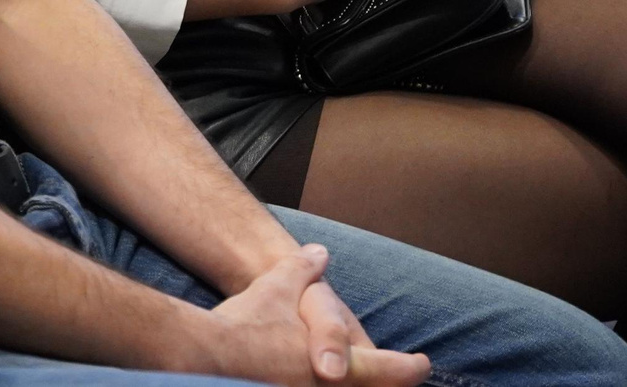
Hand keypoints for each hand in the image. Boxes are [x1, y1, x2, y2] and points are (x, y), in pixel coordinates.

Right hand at [183, 247, 426, 386]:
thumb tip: (319, 253)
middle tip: (391, 379)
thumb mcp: (278, 288)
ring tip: (343, 374)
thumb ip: (302, 270)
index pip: (389, 370)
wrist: (203, 357)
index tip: (422, 364)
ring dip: (346, 385)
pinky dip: (312, 385)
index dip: (410, 368)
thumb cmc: (247, 325)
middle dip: (380, 384)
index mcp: (340, 367)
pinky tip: (304, 378)